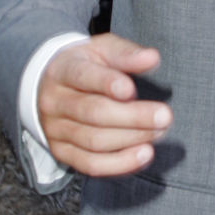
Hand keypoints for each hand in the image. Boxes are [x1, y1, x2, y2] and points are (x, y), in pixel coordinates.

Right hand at [37, 33, 170, 177]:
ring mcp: (55, 129)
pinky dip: (120, 163)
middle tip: (164, 116)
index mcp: (62, 69)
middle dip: (133, 117)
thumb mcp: (102, 49)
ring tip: (159, 132)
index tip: (131, 90)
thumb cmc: (86, 65)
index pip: (83, 76)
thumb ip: (126, 54)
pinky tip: (144, 154)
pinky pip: (91, 164)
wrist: (50, 87)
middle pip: (93, 113)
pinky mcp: (61, 152)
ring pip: (94, 141)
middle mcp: (54, 101)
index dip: (107, 83)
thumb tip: (152, 58)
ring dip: (131, 139)